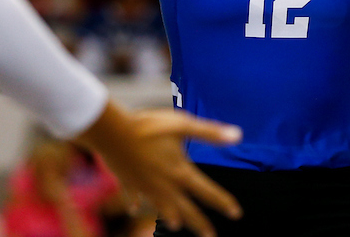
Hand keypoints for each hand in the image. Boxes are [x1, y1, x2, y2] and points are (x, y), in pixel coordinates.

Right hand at [76, 102, 242, 236]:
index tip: (236, 214)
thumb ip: (210, 132)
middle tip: (211, 236)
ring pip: (160, 206)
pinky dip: (135, 203)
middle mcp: (163, 184)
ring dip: (170, 216)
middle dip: (199, 223)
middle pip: (185, 209)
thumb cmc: (149, 126)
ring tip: (177, 226)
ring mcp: (144, 185)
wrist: (112, 132)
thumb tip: (238, 135)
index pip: (207, 191)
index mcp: (179, 172)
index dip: (223, 202)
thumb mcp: (183, 124)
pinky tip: (134, 209)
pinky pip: (133, 196)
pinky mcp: (128, 181)